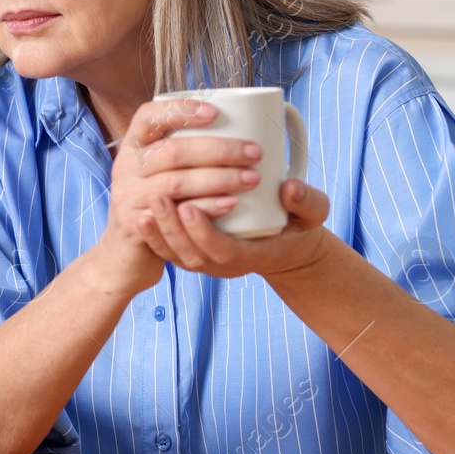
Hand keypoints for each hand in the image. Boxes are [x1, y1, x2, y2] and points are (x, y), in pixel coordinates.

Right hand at [94, 98, 263, 295]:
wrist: (126, 252)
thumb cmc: (157, 203)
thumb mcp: (159, 171)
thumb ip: (185, 150)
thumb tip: (233, 120)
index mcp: (133, 146)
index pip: (149, 116)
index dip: (180, 111)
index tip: (216, 113)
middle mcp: (125, 167)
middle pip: (172, 151)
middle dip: (218, 150)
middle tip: (254, 152)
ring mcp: (128, 196)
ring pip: (176, 183)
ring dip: (219, 179)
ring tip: (252, 178)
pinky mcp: (135, 225)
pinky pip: (175, 214)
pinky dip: (206, 208)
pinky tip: (231, 204)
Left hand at [139, 177, 334, 279]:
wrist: (284, 244)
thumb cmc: (298, 225)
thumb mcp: (313, 214)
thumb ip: (308, 202)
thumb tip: (289, 189)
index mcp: (253, 255)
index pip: (222, 251)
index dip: (203, 233)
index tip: (189, 208)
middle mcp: (224, 263)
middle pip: (190, 254)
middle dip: (171, 229)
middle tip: (157, 197)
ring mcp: (206, 261)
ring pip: (175, 254)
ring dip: (159, 230)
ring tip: (146, 200)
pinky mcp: (193, 252)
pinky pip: (168, 249)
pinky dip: (154, 234)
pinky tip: (141, 210)